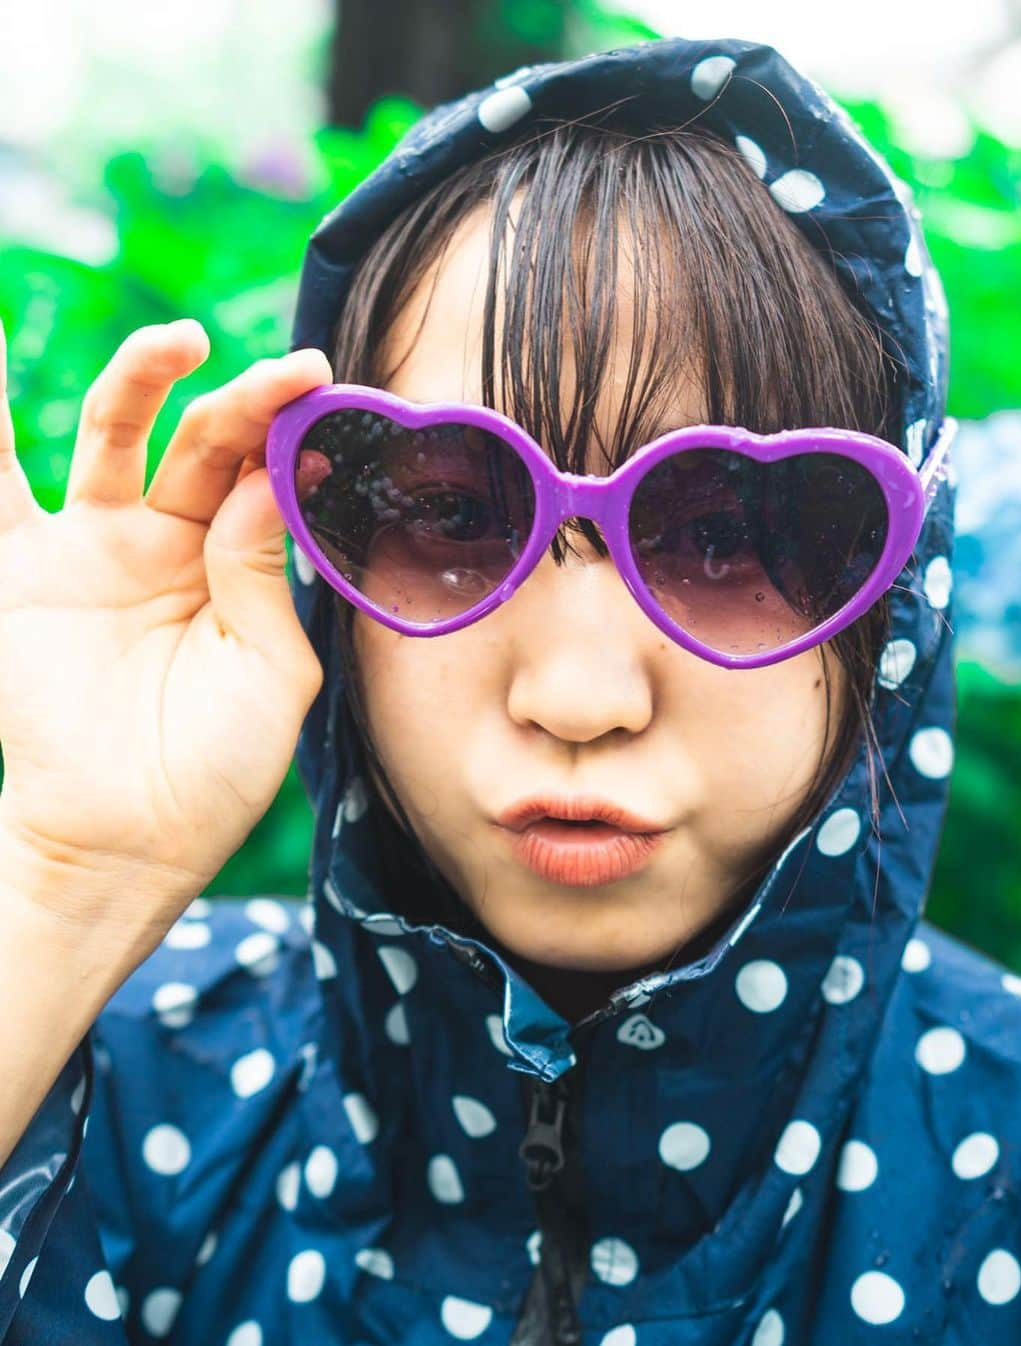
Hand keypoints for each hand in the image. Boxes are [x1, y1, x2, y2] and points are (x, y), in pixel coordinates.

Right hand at [0, 317, 329, 943]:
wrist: (126, 840)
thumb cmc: (215, 769)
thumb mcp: (270, 674)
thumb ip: (262, 576)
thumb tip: (263, 480)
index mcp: (233, 567)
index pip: (259, 476)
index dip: (289, 434)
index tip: (324, 388)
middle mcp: (166, 543)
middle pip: (201, 444)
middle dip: (242, 402)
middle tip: (289, 372)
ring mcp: (92, 546)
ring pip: (110, 435)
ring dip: (140, 377)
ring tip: (177, 339)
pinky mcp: (22, 567)